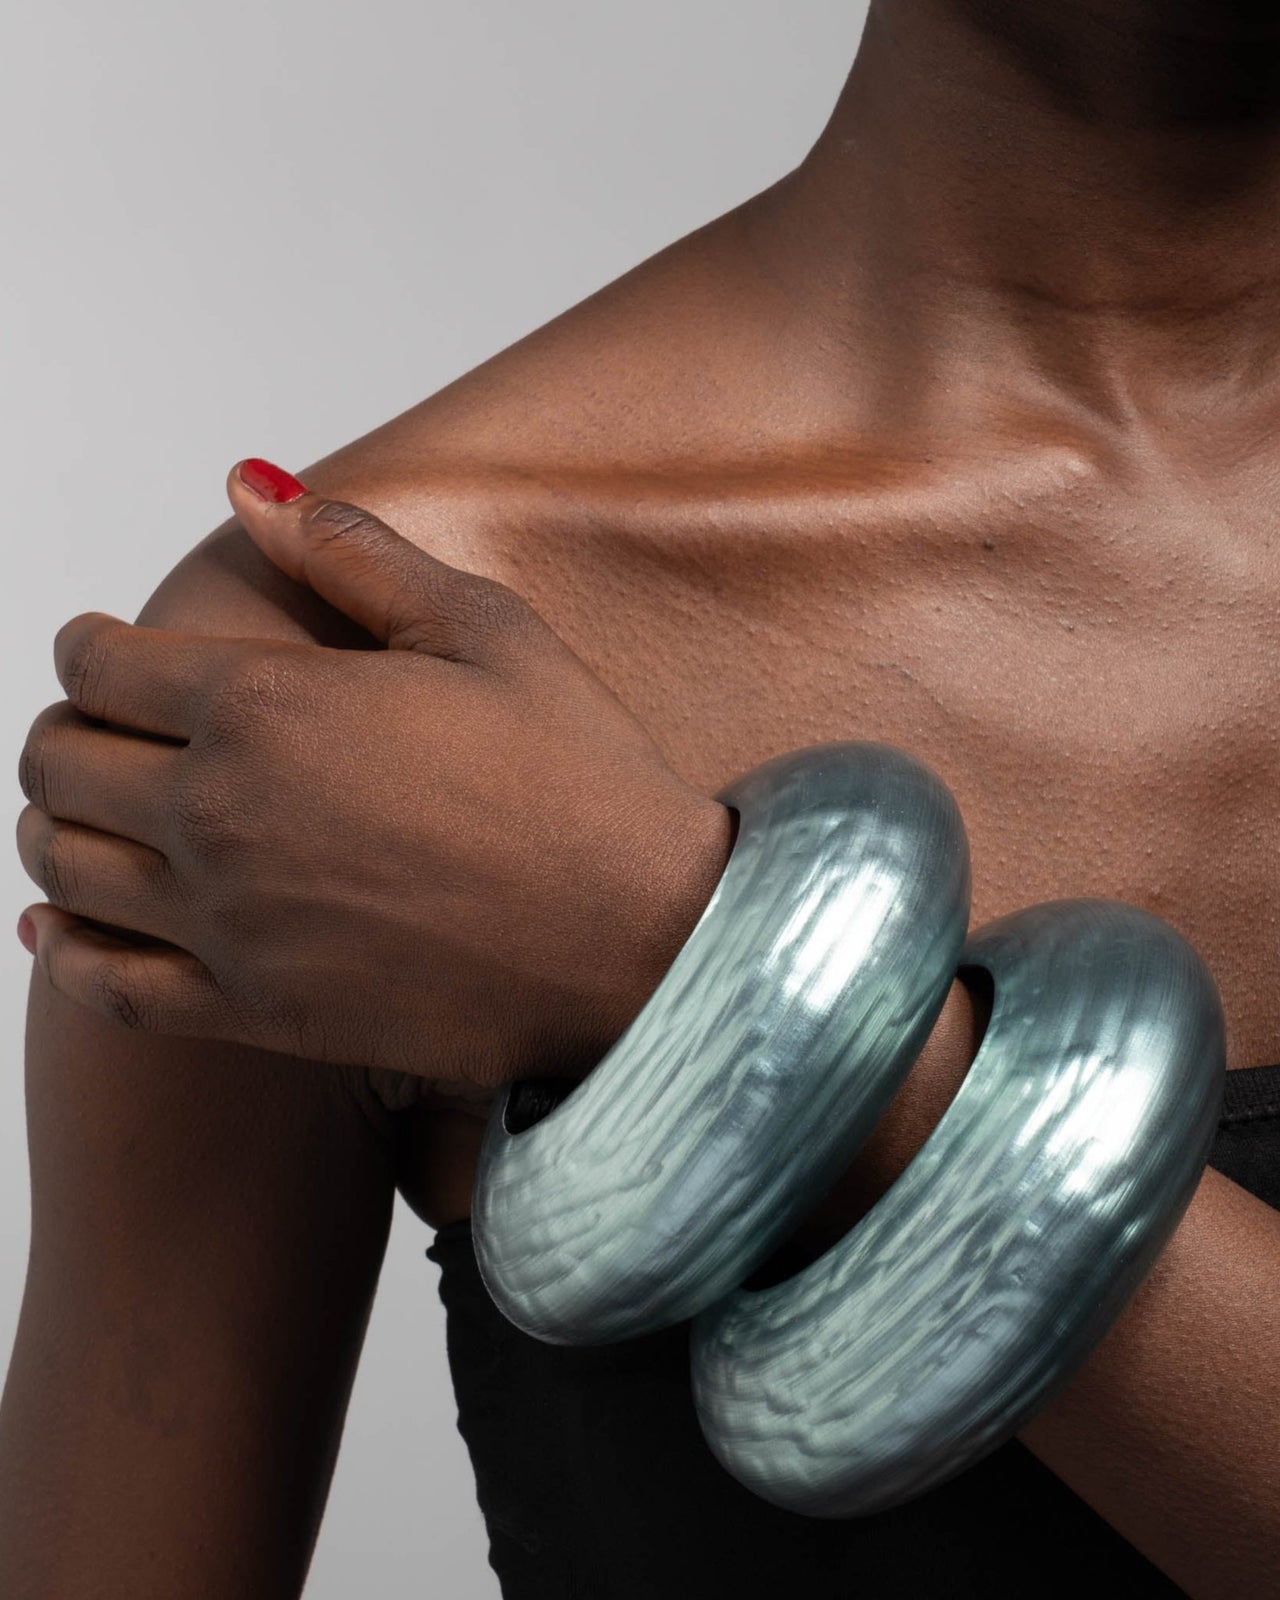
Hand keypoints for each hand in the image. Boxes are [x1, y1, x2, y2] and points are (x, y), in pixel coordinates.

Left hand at [16, 461, 734, 1086]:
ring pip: (60, 866)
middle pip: (57, 762)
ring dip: (55, 827)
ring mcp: (228, 924)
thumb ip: (349, 550)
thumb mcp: (481, 628)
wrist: (638, 942)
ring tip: (93, 813)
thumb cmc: (577, 779)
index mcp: (266, 704)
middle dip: (65, 729)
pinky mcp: (252, 1015)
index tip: (104, 648)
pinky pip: (101, 986)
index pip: (98, 663)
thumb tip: (248, 483)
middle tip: (103, 726)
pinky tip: (64, 927)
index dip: (88, 645)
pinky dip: (63, 951)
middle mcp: (220, 814)